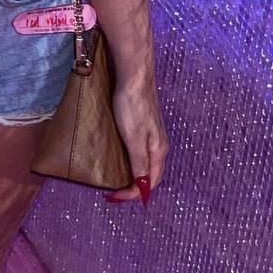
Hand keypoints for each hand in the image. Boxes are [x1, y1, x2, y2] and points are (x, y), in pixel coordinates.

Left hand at [103, 77, 167, 206]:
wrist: (134, 75)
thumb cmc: (133, 106)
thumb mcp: (134, 138)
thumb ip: (139, 163)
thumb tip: (143, 187)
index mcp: (159, 151)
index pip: (149, 183)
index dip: (132, 194)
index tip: (113, 197)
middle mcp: (159, 145)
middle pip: (150, 175)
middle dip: (134, 187)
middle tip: (114, 193)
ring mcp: (152, 134)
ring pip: (145, 162)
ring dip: (133, 174)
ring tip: (116, 179)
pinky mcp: (144, 124)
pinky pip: (140, 150)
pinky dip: (131, 161)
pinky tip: (119, 157)